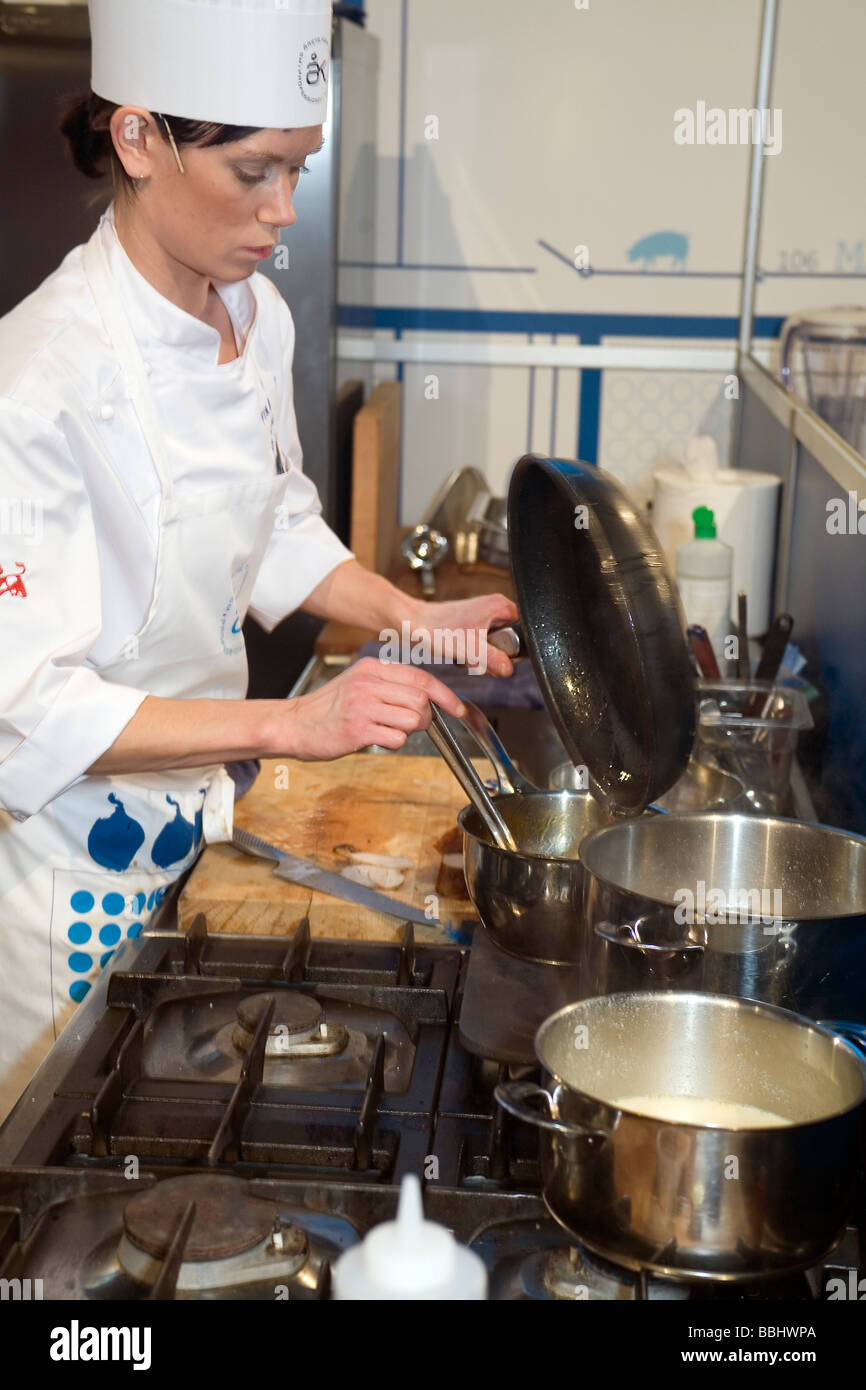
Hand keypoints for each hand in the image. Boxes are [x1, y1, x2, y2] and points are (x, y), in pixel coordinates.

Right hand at [279, 658, 466, 758]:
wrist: (294, 725)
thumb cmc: (328, 708)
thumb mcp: (358, 683)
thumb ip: (390, 685)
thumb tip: (428, 697)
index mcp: (371, 669)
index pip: (421, 678)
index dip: (446, 695)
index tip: (458, 708)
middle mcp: (368, 683)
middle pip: (421, 700)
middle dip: (425, 717)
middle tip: (412, 724)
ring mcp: (363, 706)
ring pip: (413, 719)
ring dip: (409, 731)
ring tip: (389, 731)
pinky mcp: (358, 729)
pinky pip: (397, 738)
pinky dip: (394, 742)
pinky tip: (376, 739)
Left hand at [404, 593, 519, 676]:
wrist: (411, 624)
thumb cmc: (435, 629)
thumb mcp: (471, 649)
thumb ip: (495, 660)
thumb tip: (509, 670)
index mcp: (499, 605)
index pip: (525, 629)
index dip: (515, 647)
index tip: (500, 655)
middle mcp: (493, 607)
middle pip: (511, 640)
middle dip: (497, 655)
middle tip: (479, 657)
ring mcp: (482, 616)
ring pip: (496, 645)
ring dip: (484, 657)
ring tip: (468, 656)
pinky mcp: (471, 625)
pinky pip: (483, 645)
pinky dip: (474, 654)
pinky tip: (462, 655)